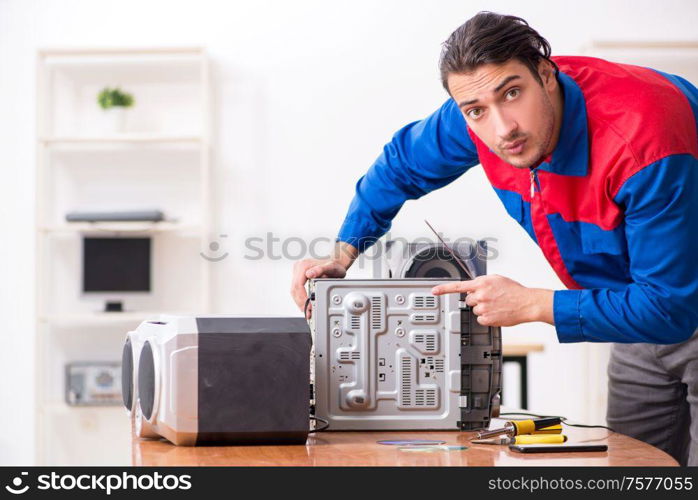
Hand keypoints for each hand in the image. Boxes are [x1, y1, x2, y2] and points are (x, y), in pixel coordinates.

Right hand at [290, 242, 357, 318]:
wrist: (336, 261)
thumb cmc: (335, 265)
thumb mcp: (331, 268)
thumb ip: (320, 270)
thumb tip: (309, 274)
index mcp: (304, 265)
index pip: (298, 286)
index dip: (302, 299)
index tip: (309, 307)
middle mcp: (298, 267)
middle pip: (294, 289)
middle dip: (300, 303)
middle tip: (307, 313)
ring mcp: (297, 270)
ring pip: (294, 290)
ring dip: (299, 302)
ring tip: (307, 311)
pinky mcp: (299, 274)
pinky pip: (296, 288)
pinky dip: (300, 297)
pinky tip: (305, 303)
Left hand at [431, 275, 553, 326]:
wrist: (526, 303)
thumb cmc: (514, 291)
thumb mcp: (497, 279)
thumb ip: (482, 282)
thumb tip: (473, 287)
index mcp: (481, 283)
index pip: (458, 286)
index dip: (443, 289)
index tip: (434, 291)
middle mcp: (480, 295)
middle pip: (468, 300)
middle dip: (476, 299)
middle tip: (489, 298)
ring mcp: (483, 308)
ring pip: (474, 310)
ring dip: (482, 308)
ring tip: (496, 305)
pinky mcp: (487, 319)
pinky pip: (480, 319)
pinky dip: (487, 317)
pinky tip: (497, 312)